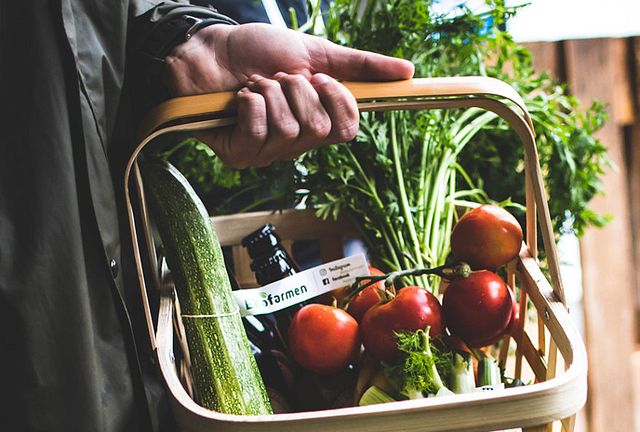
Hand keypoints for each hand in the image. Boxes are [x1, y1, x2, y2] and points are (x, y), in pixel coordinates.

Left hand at [164, 23, 413, 167]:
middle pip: (320, 131)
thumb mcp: (316, 53)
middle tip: (279, 78)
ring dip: (272, 94)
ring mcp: (267, 153)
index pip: (347, 132)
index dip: (338, 102)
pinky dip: (251, 104)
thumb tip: (408, 71)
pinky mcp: (239, 155)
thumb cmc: (260, 51)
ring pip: (290, 130)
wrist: (211, 47)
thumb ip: (360, 66)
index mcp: (317, 122)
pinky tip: (239, 97)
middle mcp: (295, 144)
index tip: (320, 78)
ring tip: (257, 85)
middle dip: (299, 92)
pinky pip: (260, 131)